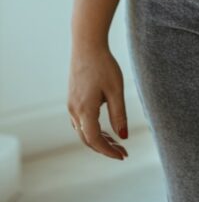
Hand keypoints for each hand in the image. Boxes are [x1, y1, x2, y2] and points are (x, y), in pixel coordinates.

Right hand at [67, 44, 128, 160]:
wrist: (87, 46)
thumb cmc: (104, 65)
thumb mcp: (116, 90)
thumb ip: (119, 115)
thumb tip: (124, 137)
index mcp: (85, 110)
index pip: (95, 140)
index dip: (108, 151)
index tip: (123, 156)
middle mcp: (74, 111)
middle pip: (87, 139)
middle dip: (105, 148)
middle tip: (123, 152)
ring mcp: (71, 105)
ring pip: (83, 131)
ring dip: (98, 139)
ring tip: (116, 142)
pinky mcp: (72, 99)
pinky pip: (80, 122)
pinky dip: (92, 129)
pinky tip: (104, 128)